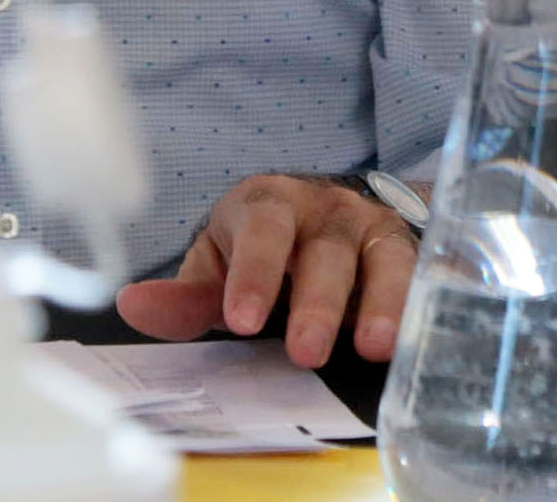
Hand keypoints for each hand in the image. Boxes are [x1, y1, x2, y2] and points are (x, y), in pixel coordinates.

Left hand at [114, 173, 417, 367]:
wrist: (328, 213)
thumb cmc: (263, 249)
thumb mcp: (219, 263)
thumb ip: (186, 295)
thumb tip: (132, 305)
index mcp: (268, 203)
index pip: (263, 229)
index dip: (254, 272)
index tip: (242, 320)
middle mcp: (326, 209)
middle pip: (326, 250)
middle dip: (317, 302)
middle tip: (306, 352)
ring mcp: (374, 226)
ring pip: (384, 258)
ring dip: (382, 302)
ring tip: (376, 348)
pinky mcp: (411, 249)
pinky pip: (423, 272)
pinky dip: (422, 301)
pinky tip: (419, 335)